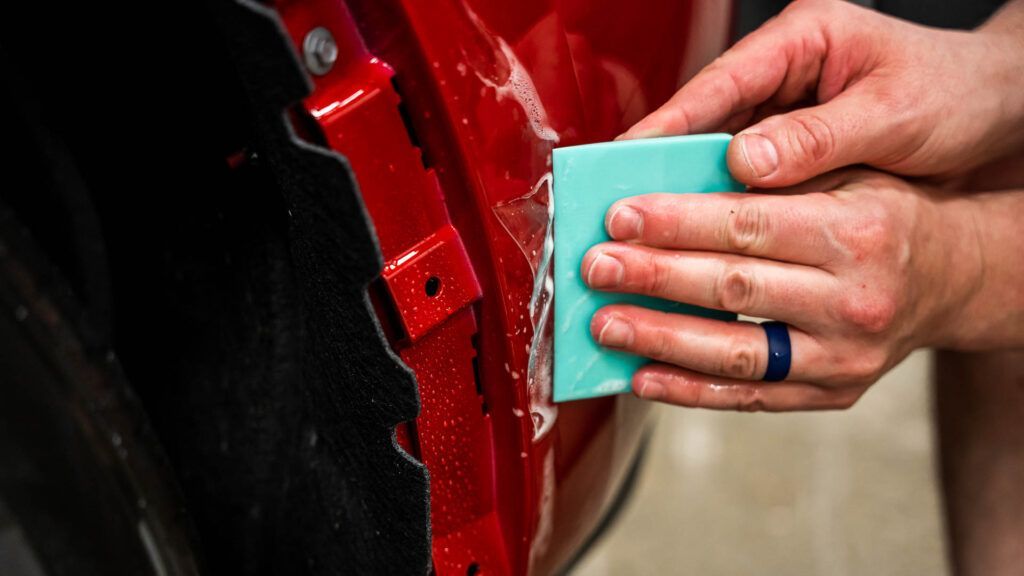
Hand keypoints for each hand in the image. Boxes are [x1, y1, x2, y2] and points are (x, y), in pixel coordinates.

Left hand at [581, 170, 986, 410]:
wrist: (950, 278)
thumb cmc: (881, 215)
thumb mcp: (843, 176)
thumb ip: (769, 183)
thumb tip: (666, 192)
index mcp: (856, 231)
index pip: (747, 225)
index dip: (676, 222)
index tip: (619, 217)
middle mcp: (854, 299)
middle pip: (732, 289)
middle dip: (653, 277)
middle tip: (596, 267)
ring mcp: (843, 357)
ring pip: (735, 352)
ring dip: (658, 338)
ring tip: (604, 324)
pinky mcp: (832, 394)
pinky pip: (749, 398)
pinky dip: (689, 390)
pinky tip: (641, 375)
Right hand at [620, 0, 1023, 186]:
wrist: (1003, 115)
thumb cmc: (959, 92)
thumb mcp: (894, 113)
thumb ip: (819, 136)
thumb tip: (745, 161)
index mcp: (805, 38)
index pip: (721, 80)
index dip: (669, 120)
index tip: (627, 155)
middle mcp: (788, 71)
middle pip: (707, 117)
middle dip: (666, 159)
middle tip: (626, 201)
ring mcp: (788, 110)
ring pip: (720, 149)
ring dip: (691, 186)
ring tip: (653, 224)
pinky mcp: (795, 146)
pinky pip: (747, 174)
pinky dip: (727, 201)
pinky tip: (705, 232)